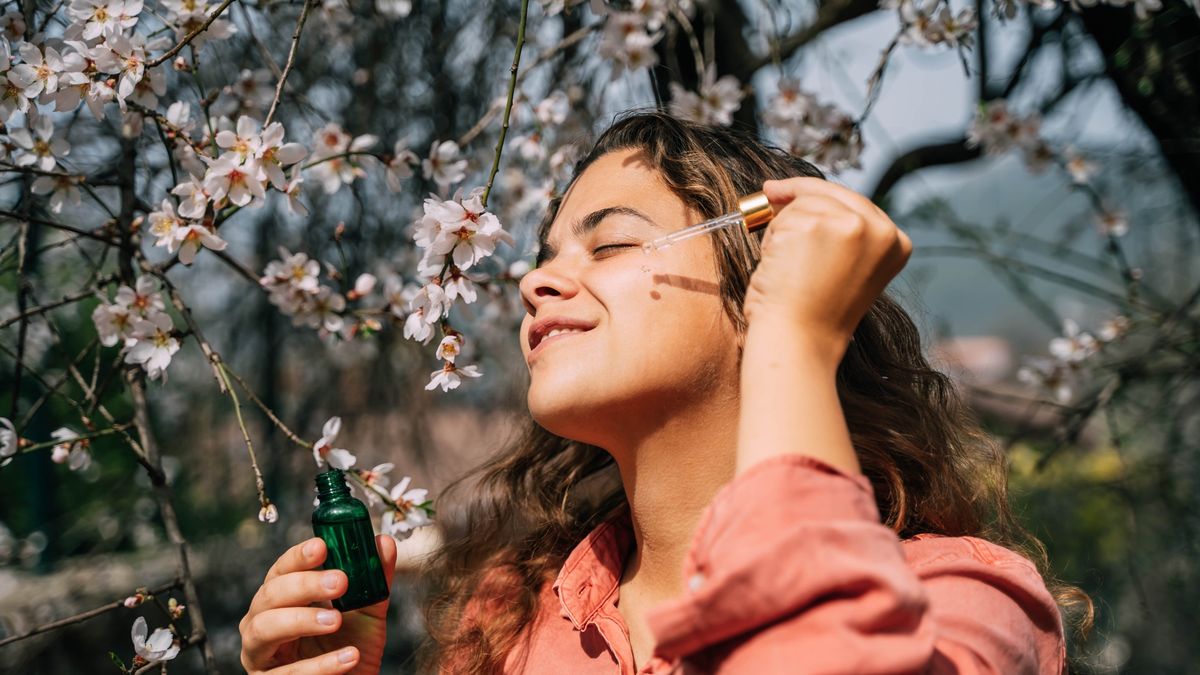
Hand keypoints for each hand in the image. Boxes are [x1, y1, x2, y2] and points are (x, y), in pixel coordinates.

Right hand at [240, 535, 397, 674]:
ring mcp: (259, 654)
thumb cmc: (351, 647)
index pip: (282, 570)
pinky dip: (320, 665)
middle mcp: (262, 621)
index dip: (298, 556)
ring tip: (336, 620)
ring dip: (301, 620)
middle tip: (339, 581)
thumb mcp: (368, 612)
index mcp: (282, 598)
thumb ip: (374, 579)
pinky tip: (349, 656)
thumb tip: (385, 543)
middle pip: (270, 595)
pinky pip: (287, 674)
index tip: (322, 547)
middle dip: (305, 585)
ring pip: (265, 629)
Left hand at [743, 177, 912, 362]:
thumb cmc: (812, 316)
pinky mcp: (819, 224)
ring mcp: (851, 225)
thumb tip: (793, 197)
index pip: (855, 203)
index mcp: (895, 242)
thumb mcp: (844, 270)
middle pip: (830, 193)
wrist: (799, 342)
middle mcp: (881, 230)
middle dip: (796, 194)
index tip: (791, 193)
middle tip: (770, 193)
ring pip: (803, 204)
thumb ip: (838, 235)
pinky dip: (771, 238)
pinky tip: (779, 268)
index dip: (821, 196)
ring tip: (785, 268)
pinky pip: (782, 216)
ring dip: (781, 228)